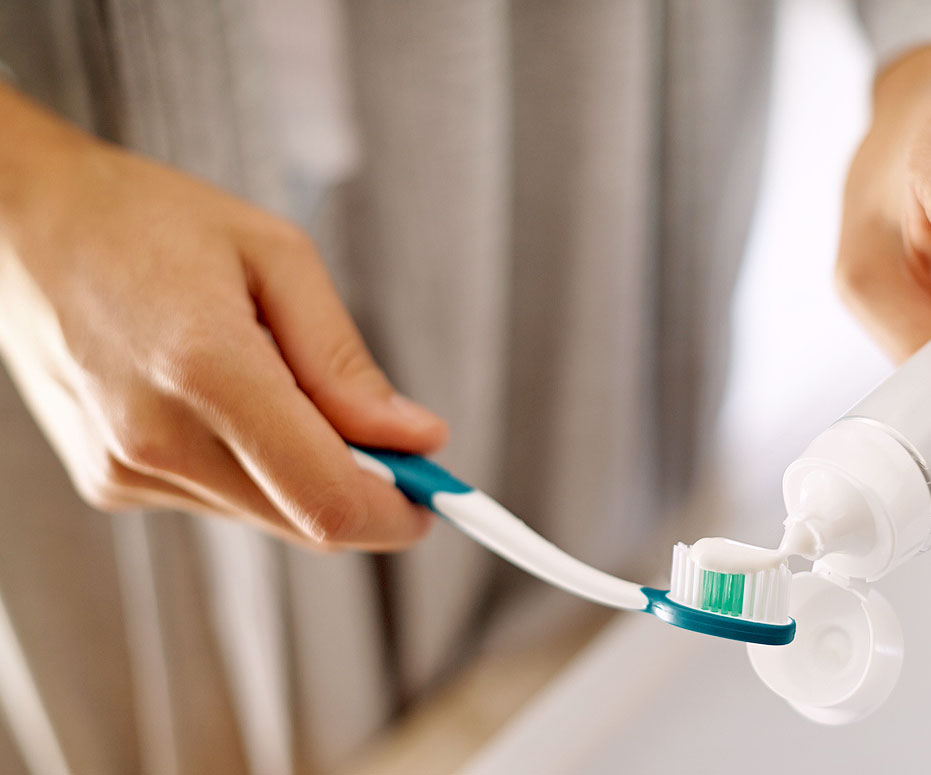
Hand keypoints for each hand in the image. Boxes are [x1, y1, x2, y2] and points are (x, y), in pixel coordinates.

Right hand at [0, 84, 447, 550]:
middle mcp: (157, 441)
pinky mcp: (110, 482)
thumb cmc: (150, 222)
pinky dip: (252, 466)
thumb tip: (417, 438)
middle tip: (385, 434)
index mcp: (207, 372)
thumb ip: (346, 362)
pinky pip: (220, 499)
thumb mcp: (275, 257)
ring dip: (303, 472)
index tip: (435, 497)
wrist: (19, 226)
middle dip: (363, 490)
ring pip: (267, 515)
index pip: (328, 500)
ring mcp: (125, 471)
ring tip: (275, 380)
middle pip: (305, 521)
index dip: (399, 513)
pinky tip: (223, 397)